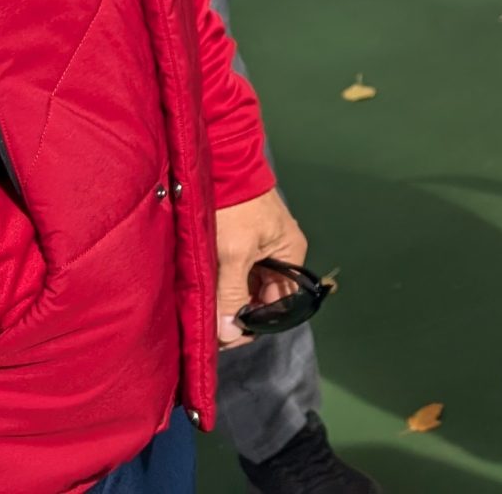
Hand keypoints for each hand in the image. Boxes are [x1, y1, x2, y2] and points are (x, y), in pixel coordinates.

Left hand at [214, 186, 306, 348]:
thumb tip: (229, 334)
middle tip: (216, 328)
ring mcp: (262, 249)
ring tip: (210, 310)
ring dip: (232, 300)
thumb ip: (232, 294)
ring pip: (250, 286)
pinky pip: (240, 274)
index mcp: (291, 255)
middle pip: (266, 296)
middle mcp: (281, 255)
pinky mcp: (244, 244)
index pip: (283, 302)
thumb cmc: (236, 207)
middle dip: (242, 312)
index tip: (231, 335)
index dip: (259, 321)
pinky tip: (211, 293)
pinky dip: (227, 285)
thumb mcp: (234, 253)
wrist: (223, 167)